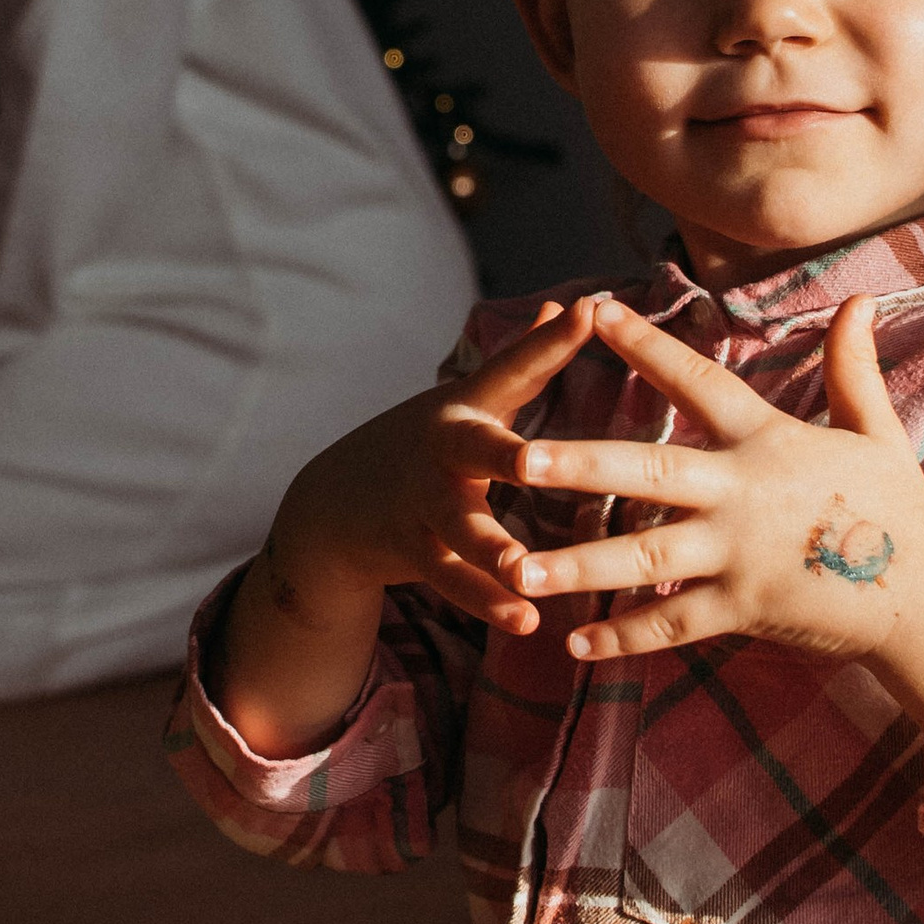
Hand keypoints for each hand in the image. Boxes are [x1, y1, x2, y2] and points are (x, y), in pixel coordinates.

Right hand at [215, 299, 604, 754]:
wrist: (333, 504)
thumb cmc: (424, 446)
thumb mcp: (465, 400)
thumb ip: (519, 361)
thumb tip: (564, 303)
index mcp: (465, 408)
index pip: (512, 367)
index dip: (550, 340)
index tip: (590, 311)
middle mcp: (443, 451)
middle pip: (479, 450)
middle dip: (511, 457)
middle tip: (536, 462)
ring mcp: (423, 503)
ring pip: (463, 529)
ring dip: (496, 553)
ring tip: (528, 574)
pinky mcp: (412, 551)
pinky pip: (453, 581)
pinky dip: (487, 602)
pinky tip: (525, 620)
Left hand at [502, 294, 923, 800]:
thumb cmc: (898, 509)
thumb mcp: (875, 432)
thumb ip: (852, 369)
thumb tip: (857, 301)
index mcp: (767, 440)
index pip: (696, 381)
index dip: (647, 344)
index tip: (596, 312)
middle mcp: (745, 493)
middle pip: (649, 472)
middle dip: (580, 466)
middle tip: (518, 460)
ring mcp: (741, 555)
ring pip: (645, 559)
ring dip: (580, 564)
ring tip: (517, 568)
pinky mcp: (745, 608)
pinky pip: (673, 626)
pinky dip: (625, 637)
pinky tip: (574, 643)